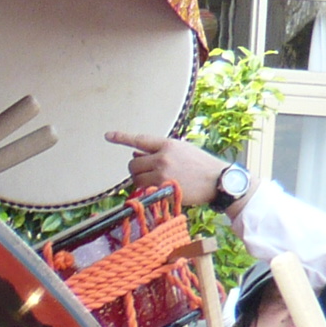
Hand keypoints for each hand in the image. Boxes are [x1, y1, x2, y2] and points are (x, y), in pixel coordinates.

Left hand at [104, 131, 237, 210]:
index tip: (108, 135)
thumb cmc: (200, 166)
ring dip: (141, 181)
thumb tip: (136, 155)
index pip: (140, 140)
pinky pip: (144, 190)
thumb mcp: (182, 150)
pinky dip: (147, 191)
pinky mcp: (163, 189)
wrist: (218, 181)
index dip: (122, 138)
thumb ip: (160, 151)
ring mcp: (161, 173)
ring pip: (136, 179)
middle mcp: (162, 157)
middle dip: (137, 170)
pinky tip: (159, 189)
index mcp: (168, 144)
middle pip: (133, 164)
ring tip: (156, 181)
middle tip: (148, 173)